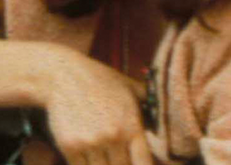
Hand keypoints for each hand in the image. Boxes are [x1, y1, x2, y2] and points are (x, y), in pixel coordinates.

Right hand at [37, 46, 152, 164]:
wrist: (61, 74)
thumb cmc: (99, 81)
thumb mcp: (130, 88)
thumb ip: (151, 107)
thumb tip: (168, 122)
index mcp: (131, 125)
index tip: (137, 164)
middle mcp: (113, 136)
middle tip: (117, 158)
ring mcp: (90, 143)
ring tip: (104, 157)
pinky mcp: (70, 146)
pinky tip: (89, 157)